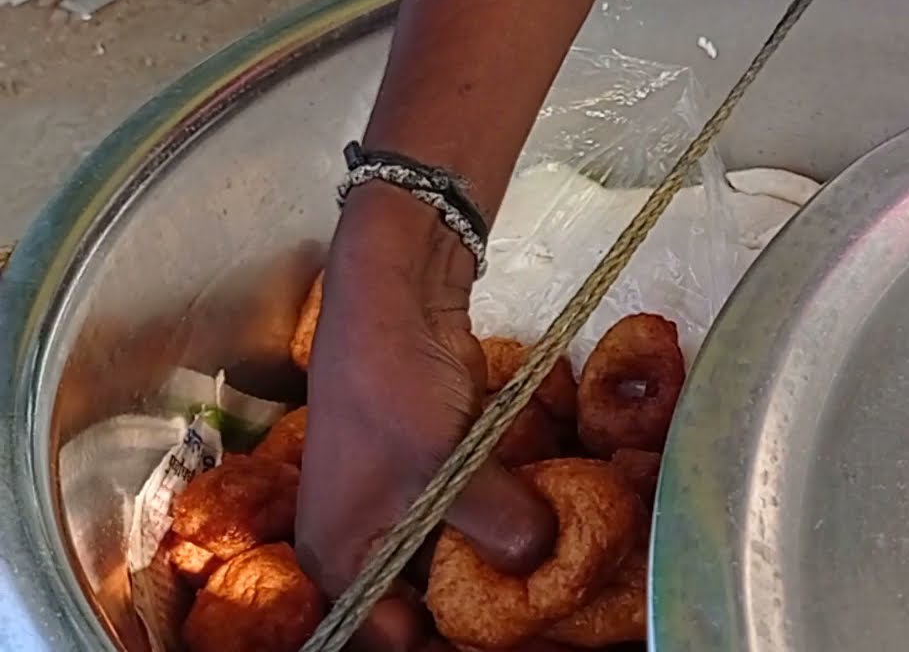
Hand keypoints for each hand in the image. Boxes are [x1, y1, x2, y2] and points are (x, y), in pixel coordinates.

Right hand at [295, 183, 556, 650]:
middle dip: (479, 614)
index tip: (513, 645)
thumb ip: (496, 525)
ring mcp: (404, 508)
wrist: (394, 300)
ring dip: (498, 569)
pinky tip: (549, 536)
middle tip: (543, 620)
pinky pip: (473, 521)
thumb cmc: (392, 389)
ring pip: (455, 563)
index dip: (444, 650)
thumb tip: (542, 559)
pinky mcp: (441, 475)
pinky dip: (505, 528)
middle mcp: (366, 544)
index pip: (389, 642)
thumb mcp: (443, 466)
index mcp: (342, 560)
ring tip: (556, 584)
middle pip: (423, 607)